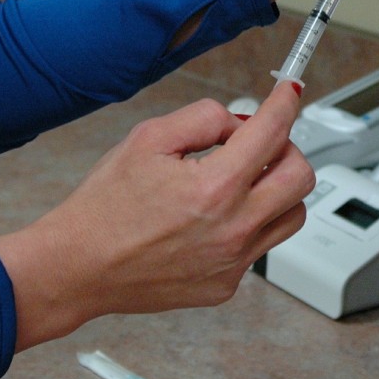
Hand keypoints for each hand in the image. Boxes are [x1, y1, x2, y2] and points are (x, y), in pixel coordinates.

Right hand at [0, 81, 313, 350]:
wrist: (77, 268)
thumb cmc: (105, 206)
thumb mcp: (148, 139)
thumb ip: (205, 119)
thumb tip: (242, 122)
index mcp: (213, 187)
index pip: (273, 133)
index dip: (286, 104)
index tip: (290, 93)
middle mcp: (233, 228)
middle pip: (301, 177)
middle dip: (288, 150)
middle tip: (262, 144)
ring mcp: (233, 261)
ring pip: (292, 213)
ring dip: (278, 189)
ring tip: (243, 181)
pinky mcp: (227, 284)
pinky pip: (262, 245)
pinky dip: (251, 223)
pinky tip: (217, 218)